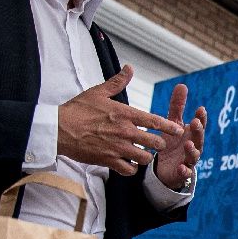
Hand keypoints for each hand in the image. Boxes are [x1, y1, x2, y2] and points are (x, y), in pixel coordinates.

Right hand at [58, 66, 185, 176]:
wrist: (59, 129)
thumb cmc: (77, 109)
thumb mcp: (98, 92)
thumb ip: (117, 82)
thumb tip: (129, 68)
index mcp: (125, 114)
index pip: (155, 121)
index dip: (170, 127)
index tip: (179, 130)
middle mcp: (125, 132)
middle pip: (155, 142)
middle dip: (159, 144)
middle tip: (157, 144)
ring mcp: (118, 148)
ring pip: (145, 158)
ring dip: (146, 157)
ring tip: (142, 155)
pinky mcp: (108, 161)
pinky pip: (129, 170)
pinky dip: (131, 169)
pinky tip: (129, 164)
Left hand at [151, 82, 205, 190]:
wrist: (167, 167)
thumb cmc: (173, 142)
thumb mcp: (173, 123)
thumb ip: (178, 106)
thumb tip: (182, 85)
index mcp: (192, 134)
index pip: (199, 125)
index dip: (201, 118)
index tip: (200, 109)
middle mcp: (194, 146)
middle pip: (199, 139)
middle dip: (198, 131)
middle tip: (195, 123)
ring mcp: (189, 160)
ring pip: (194, 156)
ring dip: (192, 151)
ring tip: (188, 145)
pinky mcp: (182, 173)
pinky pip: (186, 173)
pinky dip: (185, 171)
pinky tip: (182, 167)